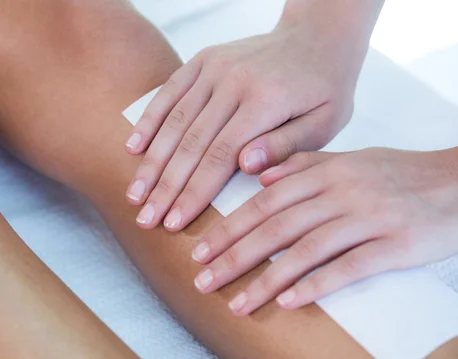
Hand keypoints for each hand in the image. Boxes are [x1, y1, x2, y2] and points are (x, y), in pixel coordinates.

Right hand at [125, 9, 366, 230]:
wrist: (316, 36)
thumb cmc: (324, 89)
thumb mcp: (324, 123)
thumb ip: (286, 146)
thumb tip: (245, 167)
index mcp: (265, 101)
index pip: (221, 157)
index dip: (195, 193)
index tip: (174, 223)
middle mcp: (234, 82)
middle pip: (191, 143)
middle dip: (165, 186)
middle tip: (145, 219)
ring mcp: (215, 68)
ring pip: (174, 121)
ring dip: (151, 161)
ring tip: (134, 195)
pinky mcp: (204, 60)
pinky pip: (170, 91)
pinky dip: (149, 120)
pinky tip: (132, 148)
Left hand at [191, 143, 457, 315]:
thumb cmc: (406, 174)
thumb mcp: (354, 159)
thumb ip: (306, 165)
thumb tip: (261, 178)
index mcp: (328, 169)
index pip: (264, 200)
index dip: (229, 225)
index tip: (199, 249)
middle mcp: (342, 190)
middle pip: (275, 225)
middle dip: (233, 254)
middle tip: (201, 279)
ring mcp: (369, 216)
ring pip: (304, 249)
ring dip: (264, 279)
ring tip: (235, 302)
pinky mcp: (396, 244)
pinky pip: (348, 267)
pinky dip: (315, 285)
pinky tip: (288, 303)